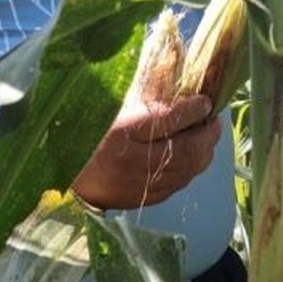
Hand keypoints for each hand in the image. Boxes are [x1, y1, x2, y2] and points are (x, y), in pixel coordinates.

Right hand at [72, 94, 220, 209]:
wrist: (68, 177)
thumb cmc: (89, 136)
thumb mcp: (111, 110)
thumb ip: (142, 98)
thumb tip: (174, 83)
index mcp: (121, 133)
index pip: (168, 120)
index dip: (191, 110)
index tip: (205, 100)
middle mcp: (135, 162)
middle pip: (186, 150)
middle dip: (207, 133)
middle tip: (214, 119)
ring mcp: (143, 184)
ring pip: (188, 169)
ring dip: (205, 151)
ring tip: (210, 135)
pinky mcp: (146, 198)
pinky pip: (180, 183)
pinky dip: (193, 167)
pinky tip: (196, 155)